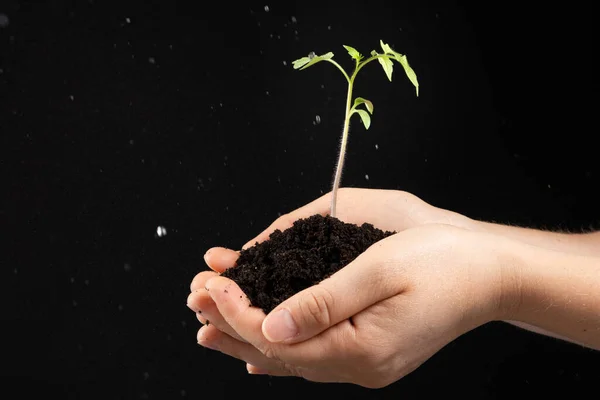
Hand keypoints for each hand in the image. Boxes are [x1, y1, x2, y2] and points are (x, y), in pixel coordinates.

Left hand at [187, 188, 477, 340]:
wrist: (489, 275)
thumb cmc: (441, 262)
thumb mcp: (379, 270)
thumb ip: (322, 301)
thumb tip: (268, 326)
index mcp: (361, 349)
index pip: (277, 338)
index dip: (236, 312)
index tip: (208, 285)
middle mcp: (360, 367)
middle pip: (278, 353)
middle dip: (232, 324)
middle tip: (193, 300)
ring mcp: (366, 365)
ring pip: (292, 358)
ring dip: (248, 337)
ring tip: (208, 324)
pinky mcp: (370, 354)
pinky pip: (312, 357)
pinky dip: (279, 348)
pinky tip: (258, 350)